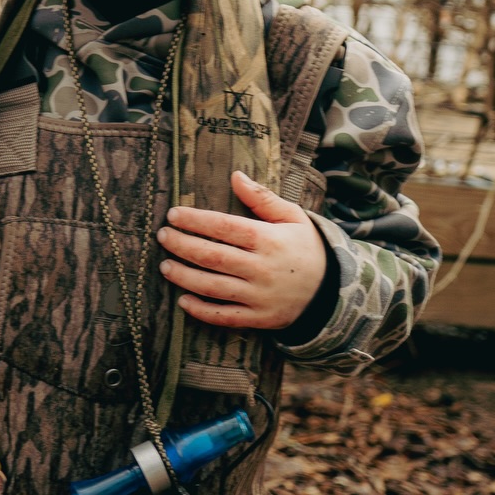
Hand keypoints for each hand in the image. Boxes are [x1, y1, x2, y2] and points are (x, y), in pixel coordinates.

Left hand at [157, 170, 326, 331]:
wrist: (332, 289)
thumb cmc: (306, 247)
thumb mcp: (293, 217)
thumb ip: (262, 198)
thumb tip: (235, 175)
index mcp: (269, 240)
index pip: (223, 227)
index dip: (195, 220)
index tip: (173, 214)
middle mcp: (262, 268)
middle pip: (212, 256)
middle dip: (182, 245)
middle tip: (162, 236)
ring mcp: (259, 296)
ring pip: (212, 286)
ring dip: (184, 276)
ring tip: (164, 266)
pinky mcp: (259, 318)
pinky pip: (225, 316)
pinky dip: (201, 311)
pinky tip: (182, 301)